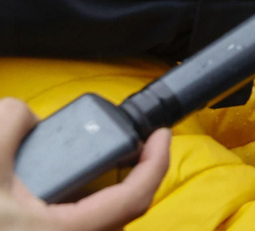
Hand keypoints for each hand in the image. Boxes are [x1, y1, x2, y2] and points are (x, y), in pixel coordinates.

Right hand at [0, 98, 169, 230]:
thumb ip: (10, 124)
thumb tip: (24, 115)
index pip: (135, 198)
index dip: (156, 162)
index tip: (160, 136)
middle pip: (119, 213)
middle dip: (128, 177)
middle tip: (124, 147)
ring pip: (95, 225)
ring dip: (95, 195)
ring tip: (83, 166)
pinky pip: (71, 228)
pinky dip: (71, 207)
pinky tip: (50, 190)